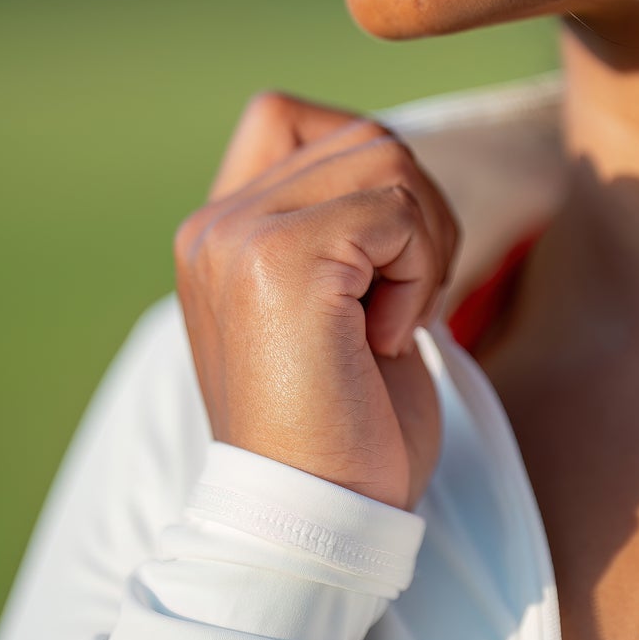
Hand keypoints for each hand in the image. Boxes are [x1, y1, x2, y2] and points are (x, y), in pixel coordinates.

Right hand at [174, 92, 457, 508]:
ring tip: (391, 324)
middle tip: (401, 308)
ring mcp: (237, 237)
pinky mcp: (279, 259)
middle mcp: (212, 224)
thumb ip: (337, 228)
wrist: (314, 524)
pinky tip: (386, 341)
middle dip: (418, 215)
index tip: (378, 267)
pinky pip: (398, 209)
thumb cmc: (345, 432)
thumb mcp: (334, 308)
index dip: (363, 169)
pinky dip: (421, 273)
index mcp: (216, 234)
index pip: (287, 115)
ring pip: (387, 157)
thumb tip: (395, 162)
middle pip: (362, 136)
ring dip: (425, 243)